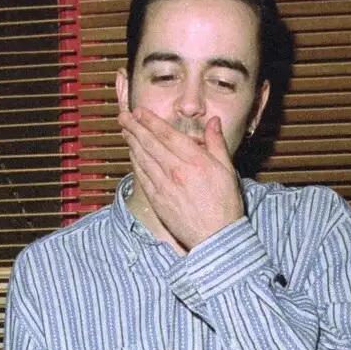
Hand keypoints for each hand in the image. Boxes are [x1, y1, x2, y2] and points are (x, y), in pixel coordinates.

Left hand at [118, 105, 244, 250]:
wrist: (216, 237)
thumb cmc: (225, 204)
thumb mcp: (227, 170)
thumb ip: (217, 143)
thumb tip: (213, 121)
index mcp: (195, 161)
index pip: (167, 135)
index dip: (151, 121)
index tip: (140, 111)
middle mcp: (176, 171)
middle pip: (150, 144)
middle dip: (135, 128)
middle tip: (123, 116)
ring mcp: (164, 186)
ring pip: (143, 159)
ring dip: (132, 142)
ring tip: (124, 130)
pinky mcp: (157, 200)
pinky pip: (142, 177)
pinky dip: (135, 162)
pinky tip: (132, 154)